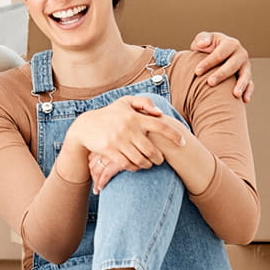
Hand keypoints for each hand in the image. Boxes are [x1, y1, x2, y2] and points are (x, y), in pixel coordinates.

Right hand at [64, 96, 184, 189]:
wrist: (85, 127)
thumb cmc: (110, 114)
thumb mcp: (125, 102)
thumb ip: (144, 103)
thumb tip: (159, 112)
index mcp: (135, 117)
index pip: (160, 126)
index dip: (174, 135)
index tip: (183, 143)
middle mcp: (128, 128)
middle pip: (152, 150)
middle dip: (159, 158)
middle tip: (161, 160)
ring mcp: (119, 141)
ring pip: (141, 159)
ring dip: (148, 164)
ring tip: (149, 164)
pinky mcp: (110, 151)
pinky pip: (128, 164)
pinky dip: (135, 167)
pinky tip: (137, 166)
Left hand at [190, 31, 252, 102]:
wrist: (215, 55)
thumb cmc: (208, 47)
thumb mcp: (204, 39)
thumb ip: (203, 39)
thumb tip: (202, 44)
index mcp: (230, 43)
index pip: (220, 53)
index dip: (208, 62)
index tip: (197, 72)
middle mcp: (241, 54)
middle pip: (232, 65)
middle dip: (221, 74)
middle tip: (210, 83)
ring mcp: (246, 66)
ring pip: (245, 75)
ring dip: (241, 85)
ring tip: (235, 95)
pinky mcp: (247, 76)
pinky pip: (250, 84)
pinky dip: (248, 92)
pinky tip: (244, 100)